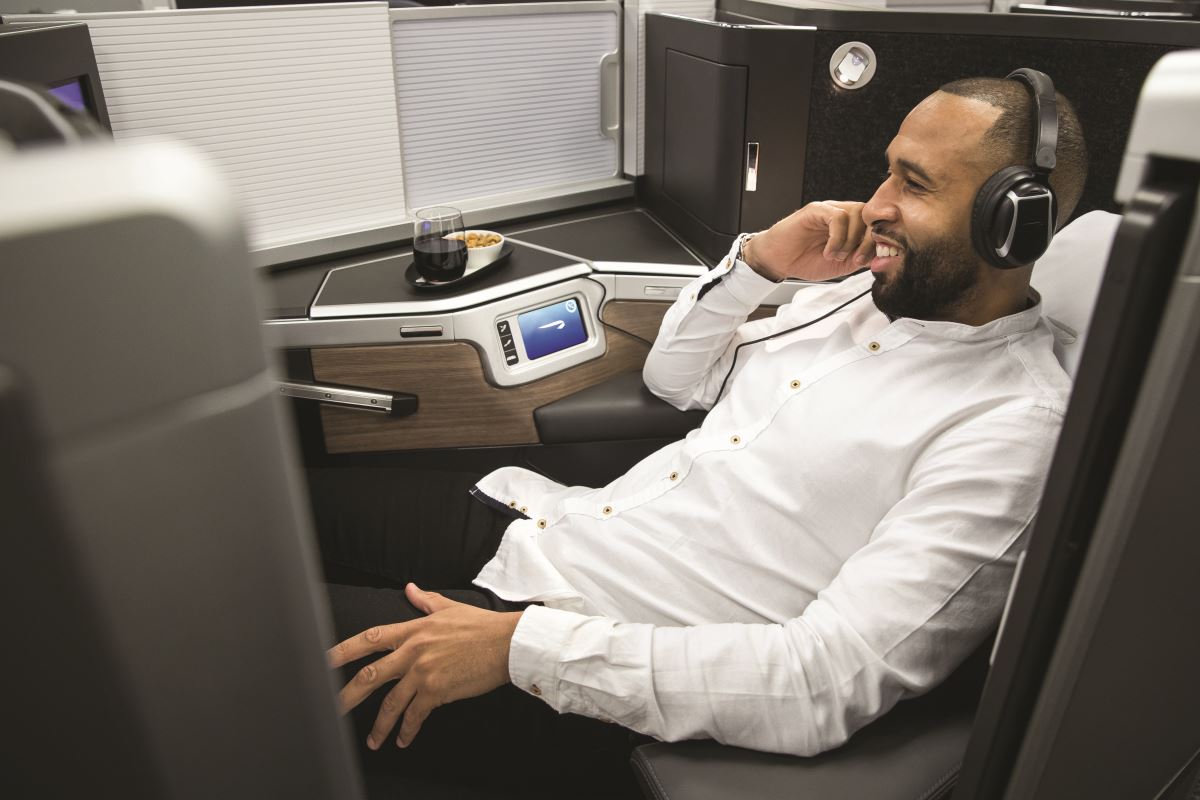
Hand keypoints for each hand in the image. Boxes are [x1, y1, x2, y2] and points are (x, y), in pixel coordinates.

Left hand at [328, 583, 522, 749]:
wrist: (507, 643)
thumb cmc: (482, 626)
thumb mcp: (450, 608)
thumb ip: (425, 600)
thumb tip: (410, 589)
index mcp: (413, 630)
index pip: (369, 639)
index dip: (343, 650)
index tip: (324, 661)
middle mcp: (412, 651)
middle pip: (369, 676)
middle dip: (347, 695)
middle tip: (333, 708)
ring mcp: (423, 672)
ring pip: (390, 703)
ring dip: (379, 726)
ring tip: (374, 740)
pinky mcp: (437, 691)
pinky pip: (415, 715)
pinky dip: (407, 730)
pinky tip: (404, 739)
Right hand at [742, 201, 873, 281]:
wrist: (778, 261)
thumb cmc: (806, 260)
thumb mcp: (842, 264)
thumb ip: (861, 258)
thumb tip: (882, 256)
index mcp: (851, 226)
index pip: (875, 224)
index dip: (880, 240)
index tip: (876, 258)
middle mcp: (842, 214)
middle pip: (870, 217)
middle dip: (869, 241)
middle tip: (858, 259)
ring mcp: (829, 210)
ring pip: (856, 214)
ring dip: (851, 240)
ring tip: (837, 256)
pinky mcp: (815, 210)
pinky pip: (838, 217)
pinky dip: (837, 238)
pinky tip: (829, 251)